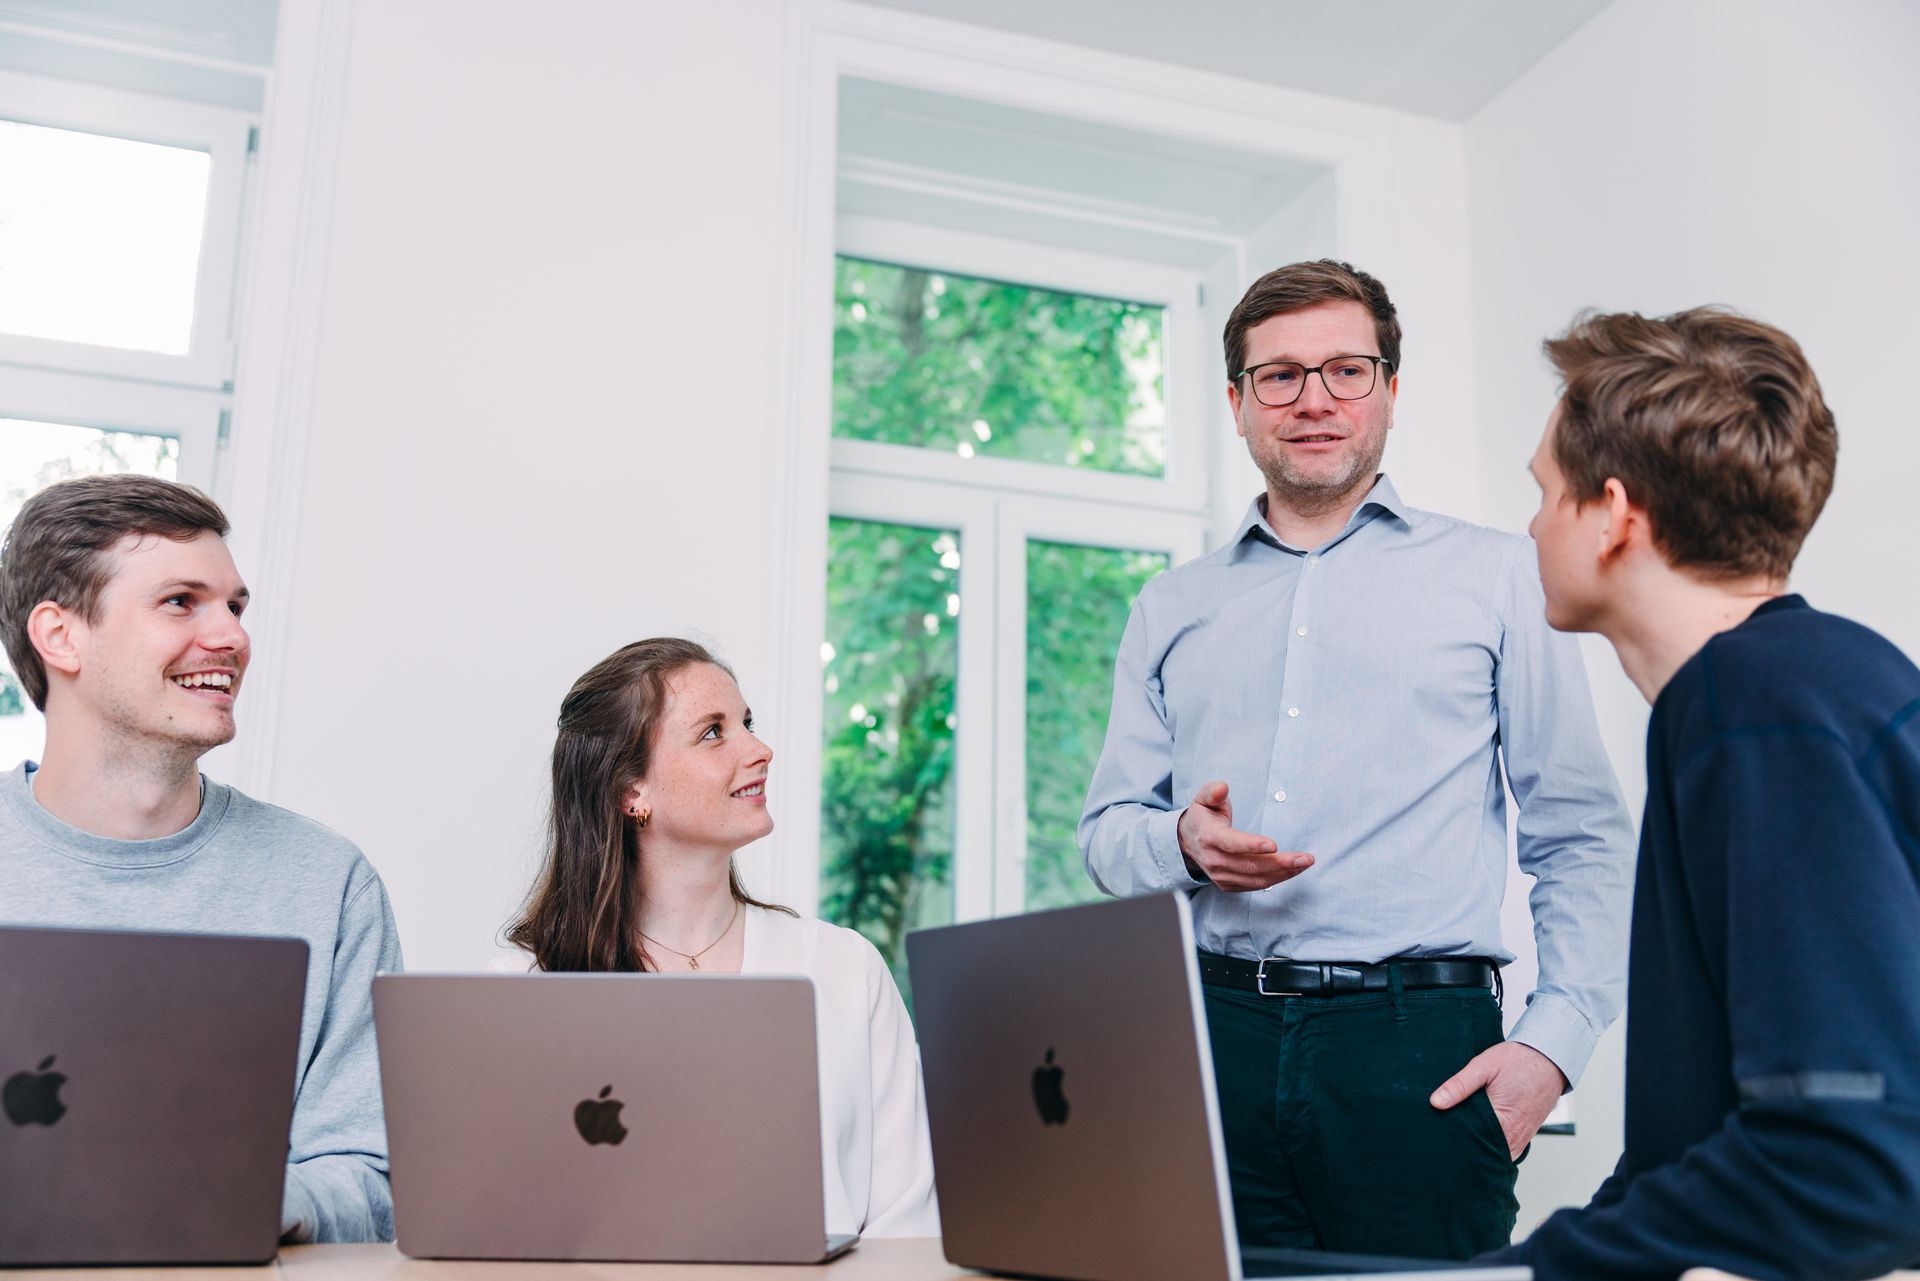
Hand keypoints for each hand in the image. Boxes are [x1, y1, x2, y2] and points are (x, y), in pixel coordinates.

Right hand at [1176, 781, 1312, 891]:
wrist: (1186, 842)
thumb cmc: (1202, 817)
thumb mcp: (1203, 798)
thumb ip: (1213, 791)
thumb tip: (1223, 788)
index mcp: (1209, 836)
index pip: (1231, 843)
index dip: (1252, 845)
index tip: (1273, 845)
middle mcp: (1214, 860)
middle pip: (1250, 865)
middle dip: (1280, 863)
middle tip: (1305, 858)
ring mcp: (1221, 875)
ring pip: (1256, 879)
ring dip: (1283, 873)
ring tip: (1304, 864)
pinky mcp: (1229, 885)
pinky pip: (1256, 886)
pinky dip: (1276, 880)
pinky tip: (1292, 871)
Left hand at [1429, 1040, 1567, 1159]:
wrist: (1549, 1058)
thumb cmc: (1518, 1060)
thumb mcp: (1483, 1066)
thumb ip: (1459, 1085)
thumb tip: (1436, 1102)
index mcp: (1503, 1121)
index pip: (1471, 1142)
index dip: (1454, 1140)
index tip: (1440, 1135)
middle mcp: (1515, 1136)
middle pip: (1483, 1152)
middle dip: (1464, 1146)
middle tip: (1445, 1137)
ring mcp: (1522, 1139)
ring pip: (1494, 1152)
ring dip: (1479, 1146)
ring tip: (1460, 1135)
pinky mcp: (1525, 1136)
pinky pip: (1506, 1149)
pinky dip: (1492, 1144)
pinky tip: (1478, 1134)